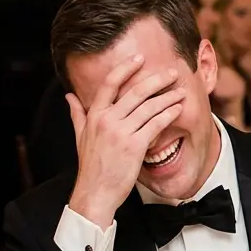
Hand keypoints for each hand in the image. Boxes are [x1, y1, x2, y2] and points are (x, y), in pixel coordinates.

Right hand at [66, 56, 186, 228]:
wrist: (95, 192)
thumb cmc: (91, 166)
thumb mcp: (80, 136)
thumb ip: (77, 113)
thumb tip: (69, 96)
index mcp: (94, 115)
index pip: (110, 83)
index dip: (126, 68)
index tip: (140, 58)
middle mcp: (107, 120)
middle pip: (135, 92)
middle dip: (156, 80)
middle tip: (171, 72)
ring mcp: (121, 132)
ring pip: (149, 107)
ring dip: (168, 96)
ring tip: (180, 91)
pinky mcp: (135, 146)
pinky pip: (156, 124)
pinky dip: (168, 114)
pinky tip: (178, 109)